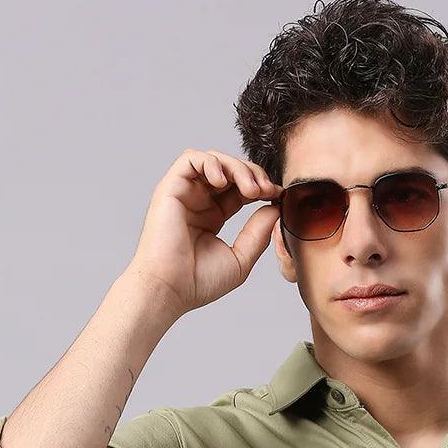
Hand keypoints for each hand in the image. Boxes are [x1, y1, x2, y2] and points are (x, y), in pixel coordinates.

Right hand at [127, 147, 281, 319]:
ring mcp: (184, 193)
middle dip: (253, 174)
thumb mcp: (240, 258)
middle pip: (230, 170)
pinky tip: (223, 181)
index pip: (240, 189)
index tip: (277, 195)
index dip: (261, 186)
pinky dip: (211, 162)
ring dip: (237, 167)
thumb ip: (258, 233)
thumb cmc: (198, 282)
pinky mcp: (170, 187)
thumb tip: (275, 207)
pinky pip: (191, 158)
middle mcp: (198, 201)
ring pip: (214, 160)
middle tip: (267, 190)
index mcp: (212, 216)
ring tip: (250, 188)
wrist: (170, 289)